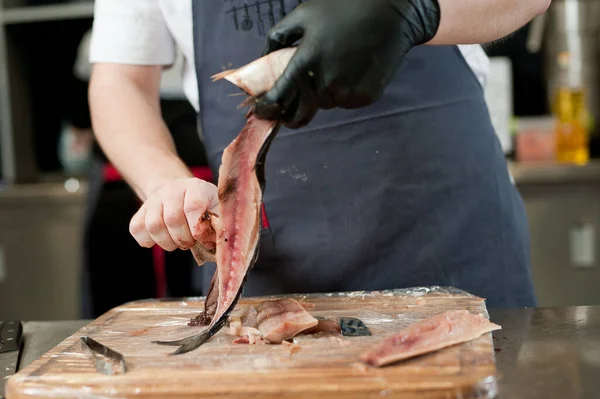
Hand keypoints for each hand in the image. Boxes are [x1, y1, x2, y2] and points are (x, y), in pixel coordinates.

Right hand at [129, 178, 218, 251]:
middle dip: (183, 239)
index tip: (202, 239)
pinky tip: (161, 239)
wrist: (180, 193)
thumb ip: (220, 224)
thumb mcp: (217, 210)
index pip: (193, 207)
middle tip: (190, 243)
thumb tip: (221, 240)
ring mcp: (154, 199)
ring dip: (167, 242)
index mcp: (196, 187)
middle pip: (172, 219)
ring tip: (177, 242)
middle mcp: (172, 189)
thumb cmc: (204, 207)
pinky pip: (137, 229)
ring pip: (153, 226)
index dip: (197, 229)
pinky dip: (148, 241)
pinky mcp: (140, 211)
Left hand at [252, 0, 440, 127]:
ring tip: (338, 64)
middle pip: (304, 106)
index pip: (279, 97)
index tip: (261, 111)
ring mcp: (348, 92)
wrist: (391, 13)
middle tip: (307, 83)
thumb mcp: (304, 14)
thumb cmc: (343, 8)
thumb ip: (278, 37)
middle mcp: (326, 82)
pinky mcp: (366, 97)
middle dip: (301, 99)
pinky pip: (347, 102)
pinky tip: (354, 69)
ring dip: (326, 91)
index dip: (267, 108)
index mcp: (307, 61)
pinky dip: (346, 91)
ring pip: (327, 103)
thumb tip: (263, 61)